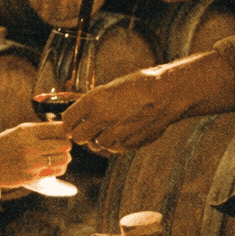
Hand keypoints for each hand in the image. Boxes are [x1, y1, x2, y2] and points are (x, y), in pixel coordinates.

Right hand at [0, 121, 72, 188]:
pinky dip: (59, 168)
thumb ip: (40, 129)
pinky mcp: (33, 176)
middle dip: (66, 145)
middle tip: (62, 146)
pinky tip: (53, 165)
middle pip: (65, 144)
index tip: (64, 134)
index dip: (66, 132)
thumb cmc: (7, 144)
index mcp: (28, 131)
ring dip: (64, 157)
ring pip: (64, 159)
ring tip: (58, 156)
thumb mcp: (20, 130)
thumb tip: (65, 130)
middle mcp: (31, 146)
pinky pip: (56, 171)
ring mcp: (32, 162)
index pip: (59, 129)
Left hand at [61, 67, 186, 152]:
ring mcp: (115, 133)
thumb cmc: (140, 86)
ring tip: (111, 127)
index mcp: (94, 101)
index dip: (70, 122)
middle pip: (78, 137)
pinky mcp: (128, 144)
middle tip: (89, 128)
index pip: (67, 120)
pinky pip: (114, 149)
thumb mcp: (111, 88)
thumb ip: (94, 104)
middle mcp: (102, 118)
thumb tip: (81, 116)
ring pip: (96, 146)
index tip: (73, 122)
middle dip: (81, 134)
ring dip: (100, 139)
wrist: (167, 94)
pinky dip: (115, 143)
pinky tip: (124, 131)